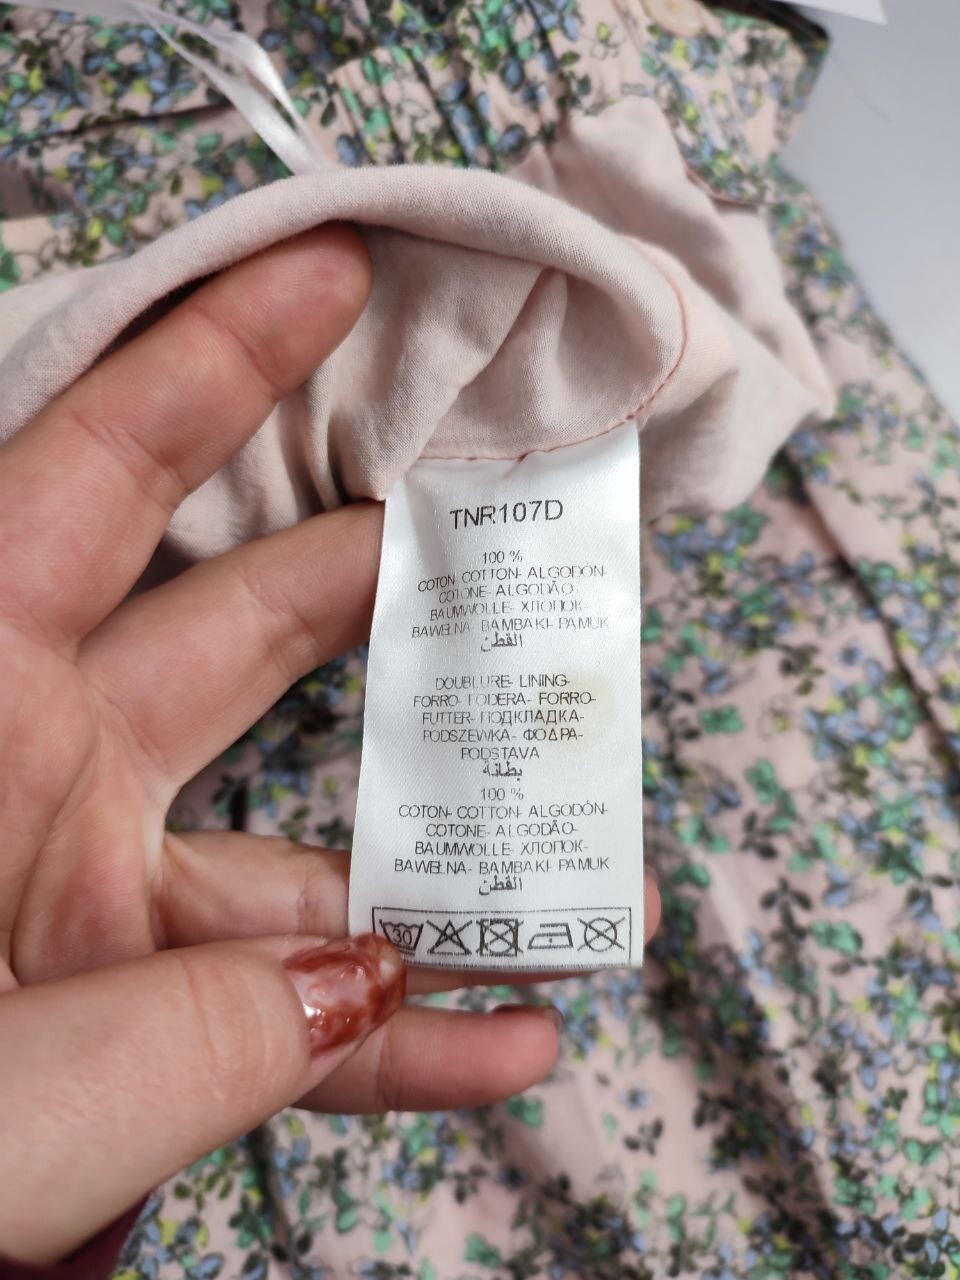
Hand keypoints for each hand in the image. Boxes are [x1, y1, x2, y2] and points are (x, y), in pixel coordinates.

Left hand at [0, 226, 659, 1262]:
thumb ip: (173, 1035)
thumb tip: (362, 985)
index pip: (97, 479)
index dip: (216, 361)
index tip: (331, 273)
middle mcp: (32, 771)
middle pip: (247, 632)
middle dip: (395, 589)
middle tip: (519, 560)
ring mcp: (86, 897)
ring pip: (301, 855)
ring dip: (449, 874)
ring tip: (585, 884)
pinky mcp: (127, 1017)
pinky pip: (284, 1017)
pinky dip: (395, 1036)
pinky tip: (505, 1036)